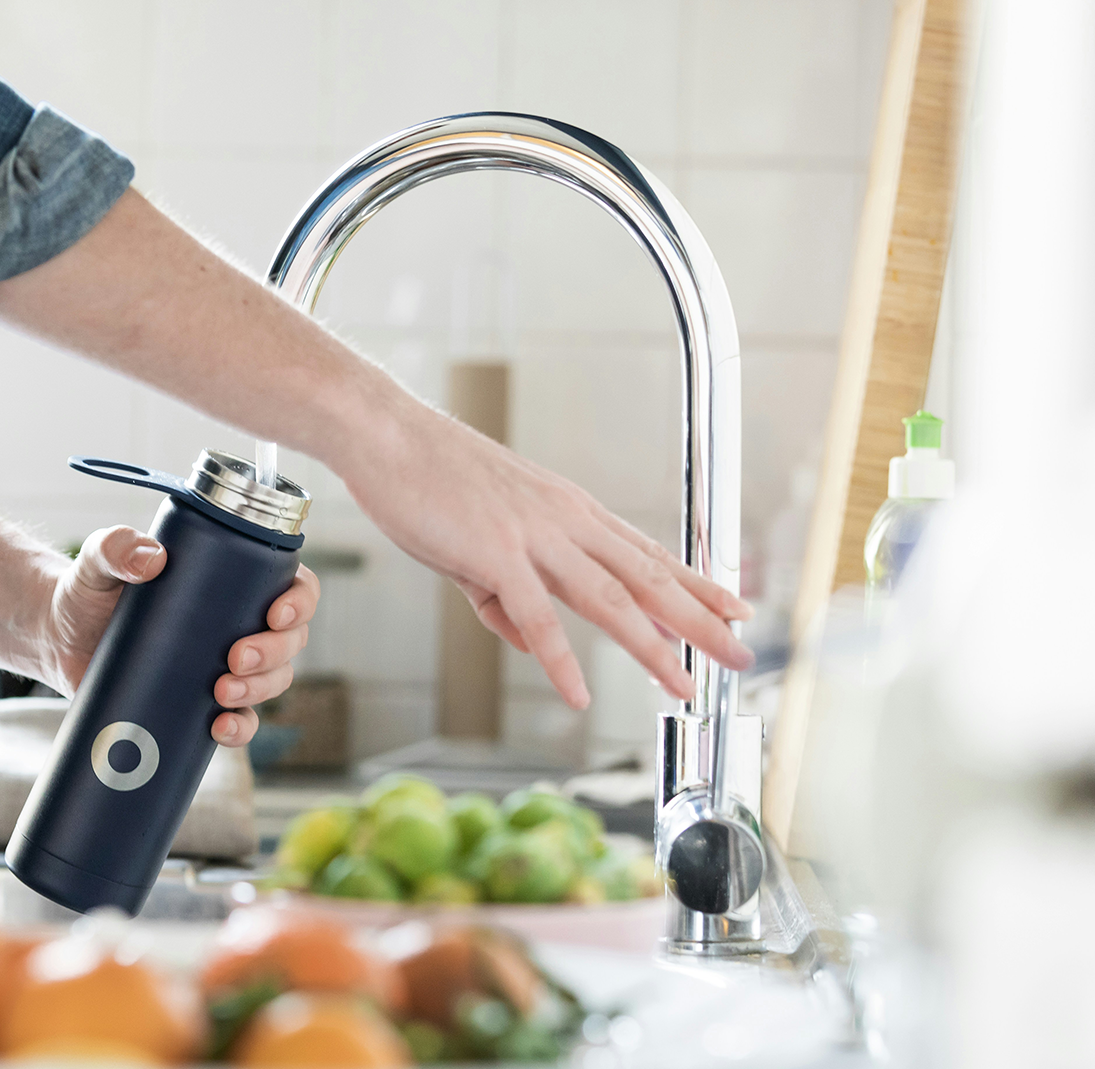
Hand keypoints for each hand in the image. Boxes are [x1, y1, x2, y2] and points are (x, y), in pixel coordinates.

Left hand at [38, 525, 319, 746]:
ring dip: (260, 690)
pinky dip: (239, 729)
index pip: (293, 585)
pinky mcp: (201, 703)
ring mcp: (224, 666)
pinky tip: (219, 729)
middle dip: (274, 653)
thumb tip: (150, 558)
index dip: (300, 602)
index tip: (275, 614)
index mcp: (234, 580)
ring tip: (221, 693)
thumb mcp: (97, 561)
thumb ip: (114, 547)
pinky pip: (240, 721)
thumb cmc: (88, 590)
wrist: (59, 639)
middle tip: (235, 658)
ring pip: (273, 681)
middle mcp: (239, 623)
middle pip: (291, 641)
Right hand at [339, 401, 753, 708]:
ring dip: (653, 647)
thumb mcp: (477, 542)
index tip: (734, 605)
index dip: (696, 583)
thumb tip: (526, 641)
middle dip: (702, 620)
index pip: (647, 552)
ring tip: (683, 685)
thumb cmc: (426, 478)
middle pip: (648, 577)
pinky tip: (578, 693)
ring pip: (610, 599)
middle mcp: (565, 520)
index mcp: (568, 511)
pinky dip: (559, 659)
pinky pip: (536, 616)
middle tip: (742, 652)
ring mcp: (534, 535)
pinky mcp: (494, 553)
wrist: (387, 435)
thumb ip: (503, 596)